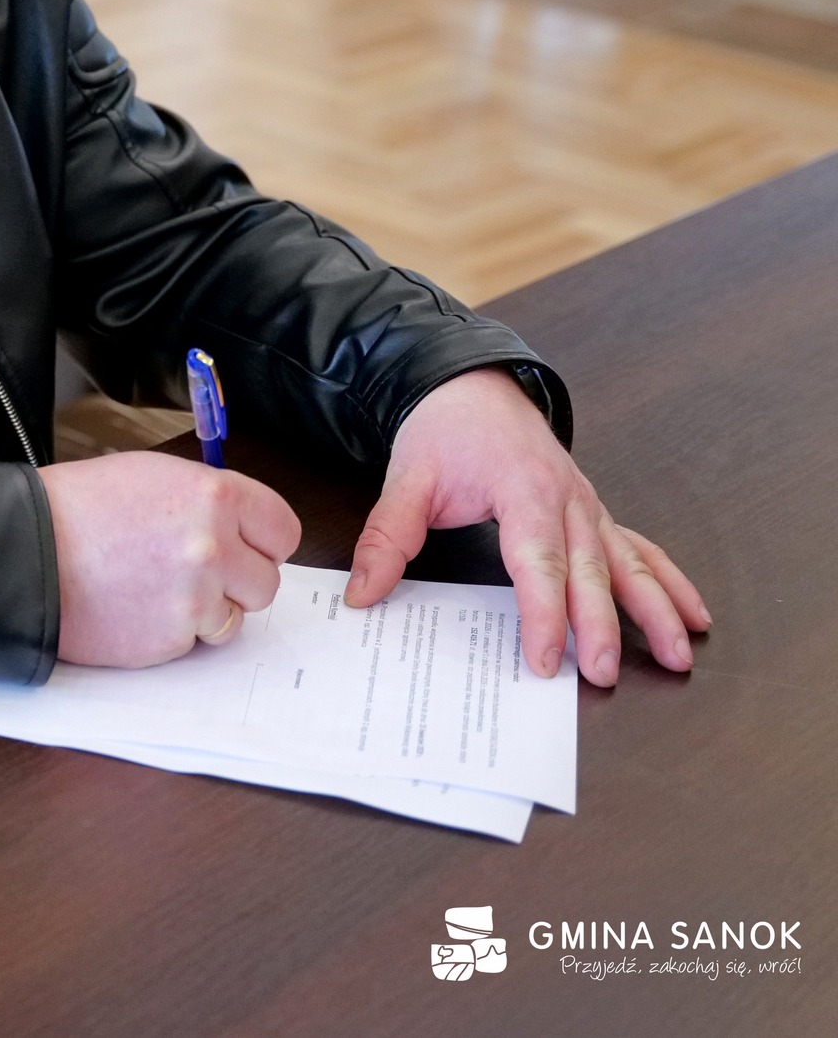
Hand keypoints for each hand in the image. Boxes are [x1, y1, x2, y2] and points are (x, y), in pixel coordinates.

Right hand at [37, 451, 301, 667]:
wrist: (22, 549)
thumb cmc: (76, 507)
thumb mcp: (149, 476)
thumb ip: (203, 500)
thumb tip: (237, 526)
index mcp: (212, 496)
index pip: (282, 530)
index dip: (263, 542)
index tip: (247, 548)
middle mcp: (212, 548)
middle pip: (266, 582)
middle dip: (236, 582)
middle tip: (196, 574)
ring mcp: (194, 598)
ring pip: (234, 618)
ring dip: (206, 611)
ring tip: (156, 589)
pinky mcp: (170, 639)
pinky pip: (194, 642)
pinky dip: (171, 631)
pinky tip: (135, 607)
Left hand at [344, 367, 711, 686]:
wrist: (470, 385)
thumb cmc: (443, 431)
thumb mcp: (406, 478)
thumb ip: (387, 537)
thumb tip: (362, 593)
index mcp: (522, 489)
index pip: (537, 562)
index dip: (544, 613)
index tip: (544, 659)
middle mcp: (567, 498)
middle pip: (590, 569)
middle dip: (601, 625)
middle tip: (603, 674)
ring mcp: (588, 504)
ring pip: (629, 561)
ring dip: (656, 608)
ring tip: (678, 655)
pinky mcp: (594, 510)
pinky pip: (639, 546)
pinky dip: (669, 579)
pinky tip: (695, 613)